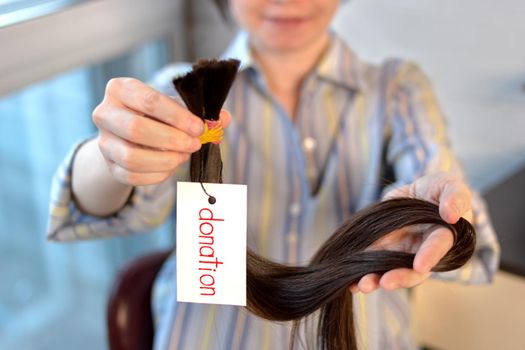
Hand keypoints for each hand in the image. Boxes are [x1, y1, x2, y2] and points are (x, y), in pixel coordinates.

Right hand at [93, 77, 231, 185]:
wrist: (129, 136)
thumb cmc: (155, 116)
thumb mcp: (174, 107)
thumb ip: (198, 112)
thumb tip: (225, 119)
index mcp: (120, 89)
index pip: (149, 100)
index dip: (178, 117)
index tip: (200, 128)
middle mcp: (104, 113)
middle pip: (136, 129)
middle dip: (172, 139)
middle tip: (194, 144)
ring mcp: (103, 142)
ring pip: (131, 157)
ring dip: (165, 160)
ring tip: (183, 157)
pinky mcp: (109, 166)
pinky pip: (132, 176)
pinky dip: (157, 175)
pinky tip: (171, 167)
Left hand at [350, 172, 472, 292]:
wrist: (417, 194)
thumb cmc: (439, 191)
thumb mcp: (449, 186)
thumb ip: (455, 197)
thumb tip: (452, 214)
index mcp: (443, 237)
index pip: (437, 248)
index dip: (430, 256)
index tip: (420, 265)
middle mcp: (422, 251)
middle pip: (413, 271)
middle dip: (399, 277)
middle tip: (385, 282)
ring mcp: (400, 253)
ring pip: (390, 271)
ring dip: (376, 280)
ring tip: (362, 286)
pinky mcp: (382, 250)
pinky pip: (372, 265)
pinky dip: (360, 275)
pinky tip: (350, 284)